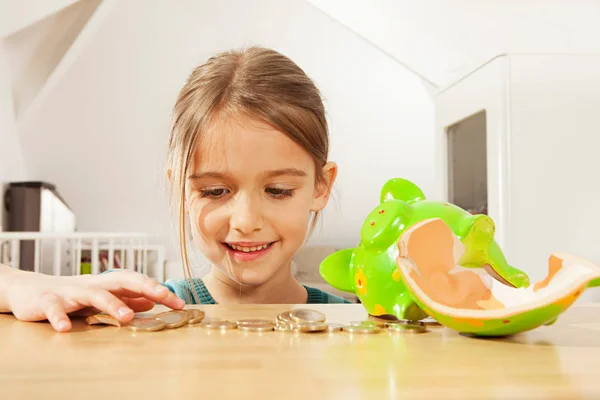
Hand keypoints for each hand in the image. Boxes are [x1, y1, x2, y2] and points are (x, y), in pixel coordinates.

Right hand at [5, 270, 184, 331]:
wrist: (32, 291)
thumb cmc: (74, 295)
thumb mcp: (104, 297)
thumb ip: (127, 299)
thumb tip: (152, 302)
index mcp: (109, 284)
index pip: (139, 283)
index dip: (160, 291)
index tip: (180, 303)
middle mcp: (94, 284)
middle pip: (123, 281)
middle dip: (145, 287)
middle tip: (163, 297)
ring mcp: (71, 292)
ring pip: (94, 294)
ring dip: (112, 304)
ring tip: (127, 316)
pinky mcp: (48, 301)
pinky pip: (55, 309)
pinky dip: (60, 317)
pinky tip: (65, 328)